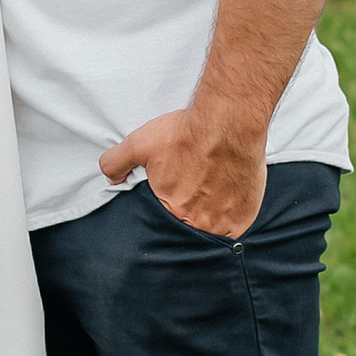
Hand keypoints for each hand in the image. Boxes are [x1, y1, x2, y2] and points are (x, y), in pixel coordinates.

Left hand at [98, 102, 268, 239]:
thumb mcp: (139, 143)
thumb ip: (117, 162)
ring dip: (209, 219)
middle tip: (193, 194)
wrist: (228, 123)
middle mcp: (198, 223)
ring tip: (210, 196)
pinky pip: (235, 229)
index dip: (166, 210)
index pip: (163, 224)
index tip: (174, 197)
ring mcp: (224, 223)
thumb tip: (110, 177)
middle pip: (189, 229)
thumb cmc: (188, 134)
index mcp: (171, 211)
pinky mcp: (244, 217)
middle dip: (188, 215)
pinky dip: (230, 219)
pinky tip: (227, 199)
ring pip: (212, 232)